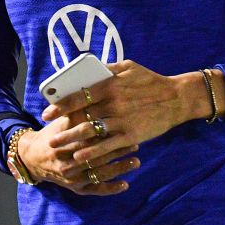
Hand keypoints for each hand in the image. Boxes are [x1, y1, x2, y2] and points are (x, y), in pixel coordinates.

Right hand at [16, 117, 138, 195]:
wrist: (33, 158)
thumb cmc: (52, 135)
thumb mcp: (60, 122)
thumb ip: (76, 112)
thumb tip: (96, 97)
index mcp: (63, 141)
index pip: (87, 137)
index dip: (105, 133)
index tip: (122, 127)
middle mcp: (66, 161)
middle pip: (95, 155)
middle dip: (116, 150)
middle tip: (135, 143)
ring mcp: (71, 177)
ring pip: (98, 173)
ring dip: (118, 168)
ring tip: (135, 162)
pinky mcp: (75, 188)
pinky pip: (95, 189)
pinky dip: (110, 189)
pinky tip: (125, 184)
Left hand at [41, 61, 195, 166]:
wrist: (177, 98)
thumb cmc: (150, 80)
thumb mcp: (127, 67)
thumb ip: (106, 70)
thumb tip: (85, 71)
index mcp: (110, 84)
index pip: (78, 95)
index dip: (60, 106)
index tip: (47, 114)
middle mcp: (114, 102)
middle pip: (81, 117)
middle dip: (63, 129)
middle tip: (50, 138)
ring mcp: (122, 120)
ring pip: (91, 133)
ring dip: (72, 142)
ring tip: (60, 148)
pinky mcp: (132, 135)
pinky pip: (108, 146)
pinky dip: (92, 153)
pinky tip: (80, 157)